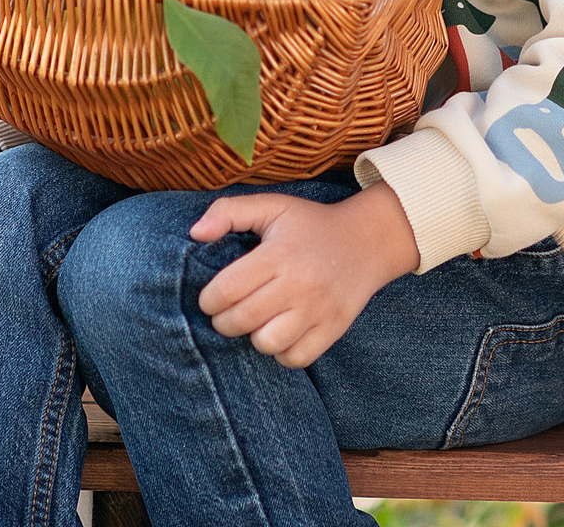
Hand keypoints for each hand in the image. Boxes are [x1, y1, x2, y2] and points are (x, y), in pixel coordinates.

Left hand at [190, 184, 419, 368]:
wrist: (369, 241)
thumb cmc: (311, 225)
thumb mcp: (272, 206)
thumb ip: (228, 212)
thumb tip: (194, 233)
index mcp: (279, 253)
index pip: (226, 290)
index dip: (208, 299)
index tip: (213, 296)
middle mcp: (300, 284)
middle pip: (241, 320)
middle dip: (224, 320)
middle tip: (228, 311)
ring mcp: (319, 309)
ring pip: (267, 344)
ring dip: (253, 336)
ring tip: (257, 321)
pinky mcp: (334, 328)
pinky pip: (295, 358)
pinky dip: (282, 352)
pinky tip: (280, 332)